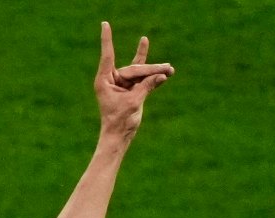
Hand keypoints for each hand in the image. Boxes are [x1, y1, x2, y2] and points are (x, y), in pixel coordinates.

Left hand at [95, 22, 173, 140]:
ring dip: (155, 72)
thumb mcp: (133, 102)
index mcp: (105, 80)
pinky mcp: (131, 90)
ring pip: (141, 73)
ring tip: (170, 69)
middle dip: (150, 69)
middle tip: (167, 68)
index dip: (107, 39)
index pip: (108, 55)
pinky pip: (144, 80)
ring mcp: (122, 84)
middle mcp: (113, 79)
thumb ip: (146, 87)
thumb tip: (161, 76)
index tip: (105, 24)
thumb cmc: (119, 121)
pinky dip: (154, 78)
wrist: (119, 136)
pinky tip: (165, 73)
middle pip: (133, 69)